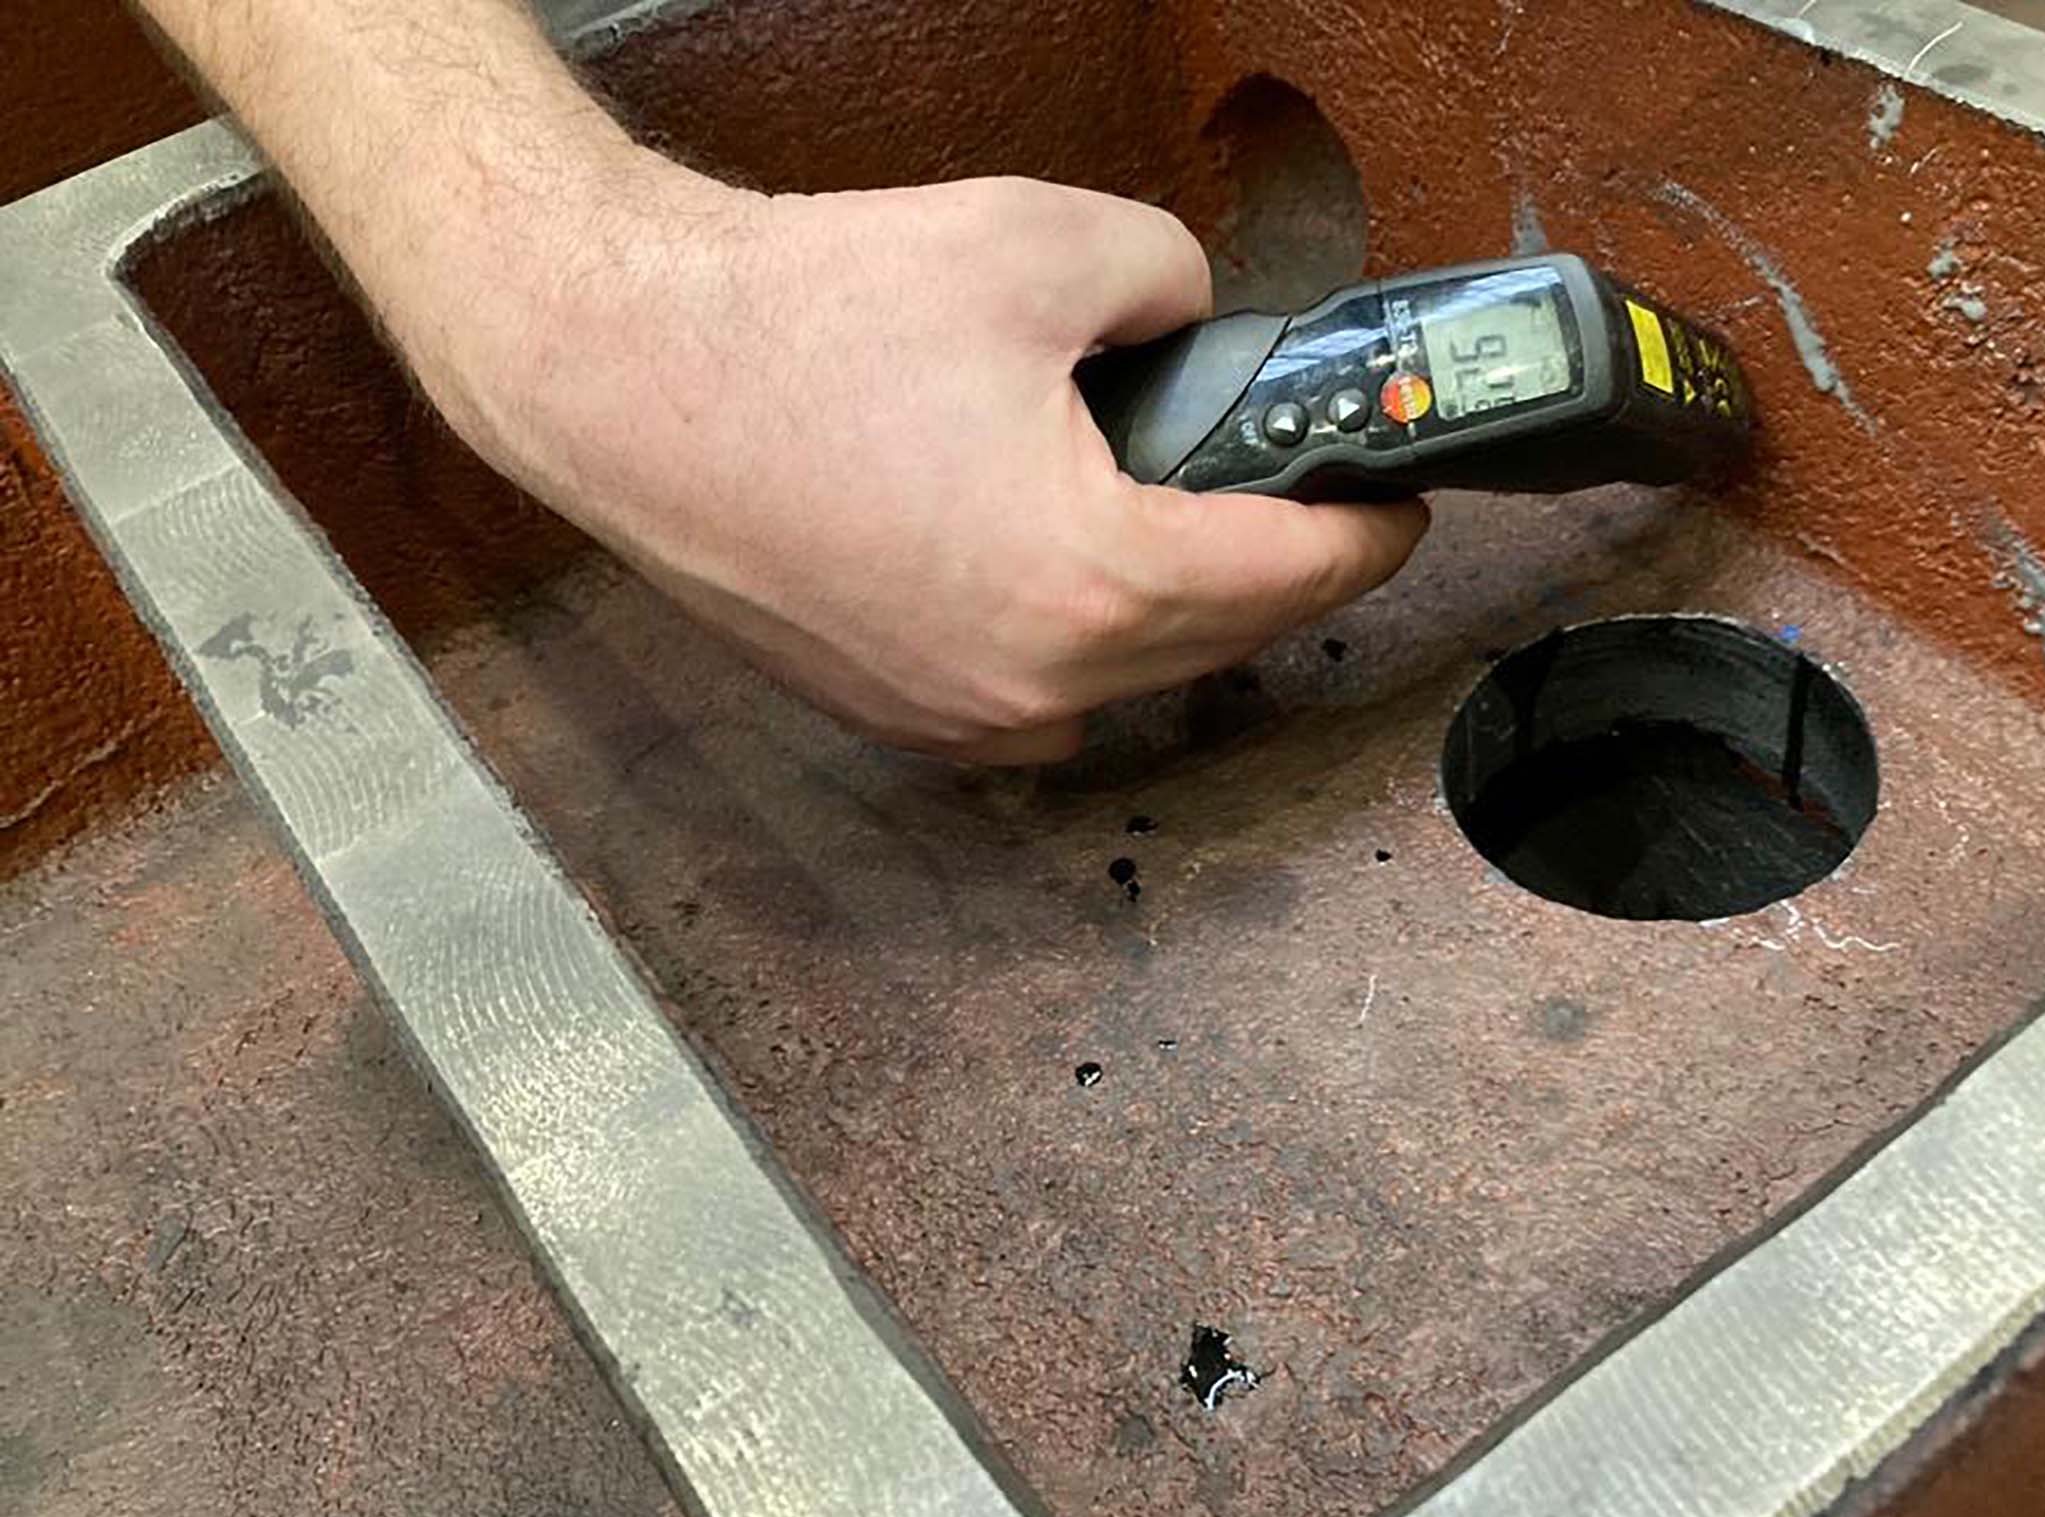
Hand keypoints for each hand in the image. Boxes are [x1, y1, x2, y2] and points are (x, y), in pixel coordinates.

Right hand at [427, 158, 1428, 762]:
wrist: (620, 377)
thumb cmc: (795, 322)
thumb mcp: (1044, 244)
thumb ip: (1175, 284)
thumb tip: (1193, 329)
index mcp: (1094, 581)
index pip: (1298, 576)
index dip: (1370, 531)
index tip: (1396, 503)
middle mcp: (1034, 684)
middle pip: (1224, 639)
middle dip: (1277, 565)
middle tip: (1297, 492)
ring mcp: (957, 715)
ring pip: (1132, 678)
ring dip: (1179, 608)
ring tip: (1182, 515)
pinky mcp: (894, 713)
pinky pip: (1039, 695)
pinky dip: (1081, 638)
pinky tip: (1066, 562)